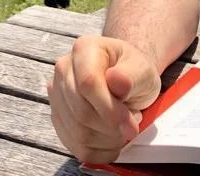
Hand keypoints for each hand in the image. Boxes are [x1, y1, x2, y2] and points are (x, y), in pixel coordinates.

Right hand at [48, 35, 160, 163]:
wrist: (126, 79)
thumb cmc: (133, 71)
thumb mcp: (142, 69)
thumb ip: (131, 75)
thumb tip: (115, 81)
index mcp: (84, 49)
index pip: (88, 83)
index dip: (110, 109)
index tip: (131, 125)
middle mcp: (64, 69)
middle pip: (81, 111)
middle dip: (111, 126)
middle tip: (133, 123)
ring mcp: (57, 95)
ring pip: (77, 132)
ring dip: (107, 139)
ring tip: (123, 126)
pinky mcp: (58, 118)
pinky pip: (75, 145)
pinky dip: (99, 150)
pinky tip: (113, 139)